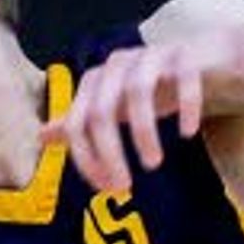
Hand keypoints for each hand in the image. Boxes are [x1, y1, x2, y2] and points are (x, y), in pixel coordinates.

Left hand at [65, 35, 223, 192]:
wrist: (201, 60)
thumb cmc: (153, 88)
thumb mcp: (115, 108)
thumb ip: (81, 122)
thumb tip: (41, 136)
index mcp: (94, 81)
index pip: (76, 124)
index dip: (87, 159)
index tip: (106, 189)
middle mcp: (117, 65)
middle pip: (102, 111)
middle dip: (110, 153)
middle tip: (125, 187)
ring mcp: (151, 56)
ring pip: (138, 93)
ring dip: (143, 132)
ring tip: (152, 163)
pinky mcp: (184, 54)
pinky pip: (183, 77)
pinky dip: (185, 105)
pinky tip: (188, 132)